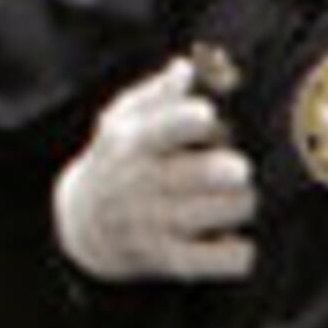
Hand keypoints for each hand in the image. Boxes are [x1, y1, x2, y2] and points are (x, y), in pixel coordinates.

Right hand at [53, 58, 257, 283]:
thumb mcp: (122, 119)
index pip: (160, 130)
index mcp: (130, 143)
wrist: (83, 227)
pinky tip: (235, 237)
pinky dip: (240, 249)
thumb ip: (158, 94)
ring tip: (239, 197)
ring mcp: (152, 224)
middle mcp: (138, 184)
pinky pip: (224, 259)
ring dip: (243, 202)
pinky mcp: (168, 260)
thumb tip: (188, 67)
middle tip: (240, 168)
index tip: (209, 115)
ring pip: (223, 210)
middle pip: (200, 173)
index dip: (187, 121)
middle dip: (233, 168)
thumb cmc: (117, 160)